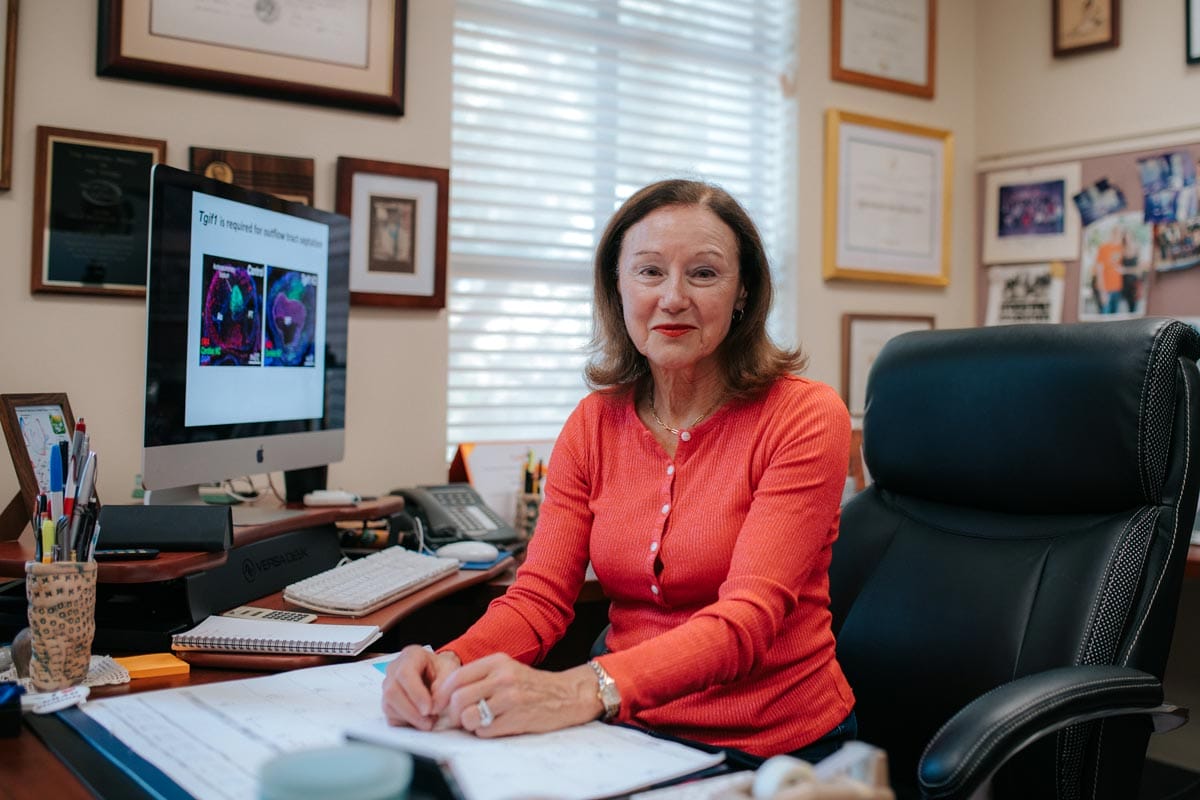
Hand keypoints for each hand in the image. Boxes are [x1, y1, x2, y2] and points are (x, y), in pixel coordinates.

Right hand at [381, 645, 461, 729]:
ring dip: (410, 719)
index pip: (405, 673)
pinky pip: (390, 716)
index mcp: (411, 655)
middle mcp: (394, 668)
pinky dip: (406, 723)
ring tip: (429, 720)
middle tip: (430, 721)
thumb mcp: (450, 672)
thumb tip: (433, 707)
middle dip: (412, 711)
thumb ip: (444, 688)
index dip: (416, 694)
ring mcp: (388, 685)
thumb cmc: (442, 669)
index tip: (429, 709)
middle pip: (392, 692)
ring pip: (389, 706)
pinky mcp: (388, 701)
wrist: (438, 673)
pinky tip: (421, 720)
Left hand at [432, 653, 603, 737]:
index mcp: (496, 662)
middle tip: (458, 719)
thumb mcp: (506, 669)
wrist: (566, 695)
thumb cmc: (531, 685)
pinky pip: (485, 731)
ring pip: (469, 716)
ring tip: (477, 722)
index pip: (457, 677)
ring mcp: (510, 698)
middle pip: (458, 699)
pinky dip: (483, 732)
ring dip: (468, 724)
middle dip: (453, 713)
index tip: (438, 705)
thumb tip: (445, 696)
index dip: (441, 694)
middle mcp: (502, 677)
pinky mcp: (517, 718)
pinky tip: (494, 726)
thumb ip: (479, 677)